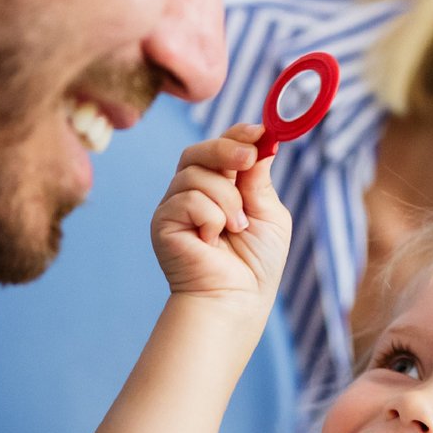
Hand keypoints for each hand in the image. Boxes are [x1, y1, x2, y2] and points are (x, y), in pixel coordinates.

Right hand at [152, 124, 290, 307]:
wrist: (237, 300)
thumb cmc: (256, 264)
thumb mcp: (268, 214)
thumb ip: (259, 179)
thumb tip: (261, 143)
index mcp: (221, 187)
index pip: (221, 148)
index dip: (238, 135)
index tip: (261, 132)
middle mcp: (193, 192)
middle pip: (199, 151)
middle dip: (227, 149)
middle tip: (249, 158)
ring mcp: (175, 206)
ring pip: (196, 175)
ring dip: (227, 201)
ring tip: (236, 228)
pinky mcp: (163, 221)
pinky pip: (188, 199)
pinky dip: (211, 218)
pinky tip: (212, 241)